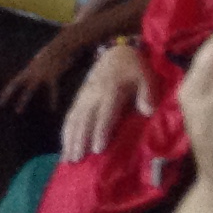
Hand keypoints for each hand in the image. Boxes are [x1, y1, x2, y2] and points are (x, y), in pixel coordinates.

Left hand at [0, 37, 77, 113]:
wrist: (60, 47)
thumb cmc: (53, 54)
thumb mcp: (41, 62)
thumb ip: (38, 70)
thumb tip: (37, 75)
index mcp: (29, 70)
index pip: (14, 81)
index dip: (7, 90)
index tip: (1, 98)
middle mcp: (32, 72)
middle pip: (17, 84)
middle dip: (8, 94)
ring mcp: (40, 75)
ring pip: (29, 89)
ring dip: (22, 100)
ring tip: (17, 111)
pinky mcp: (51, 76)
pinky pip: (52, 90)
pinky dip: (53, 100)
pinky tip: (53, 109)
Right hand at [60, 43, 150, 161]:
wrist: (116, 53)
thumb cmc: (134, 69)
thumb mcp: (147, 77)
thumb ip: (147, 94)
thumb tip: (147, 112)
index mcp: (112, 90)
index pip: (105, 114)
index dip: (101, 131)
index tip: (98, 149)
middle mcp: (94, 95)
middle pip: (85, 120)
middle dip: (80, 140)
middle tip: (77, 159)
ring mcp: (84, 97)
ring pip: (74, 119)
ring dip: (69, 139)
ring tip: (68, 158)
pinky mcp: (79, 98)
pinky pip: (69, 116)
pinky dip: (65, 132)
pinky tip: (64, 145)